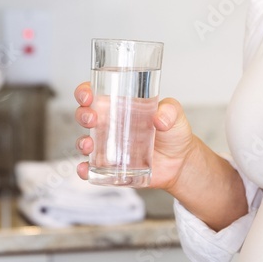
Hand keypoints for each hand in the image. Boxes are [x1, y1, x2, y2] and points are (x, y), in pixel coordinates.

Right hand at [74, 81, 199, 192]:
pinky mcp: (111, 166)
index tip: (87, 95)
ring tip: (89, 145)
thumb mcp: (175, 115)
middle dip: (82, 115)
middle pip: (85, 115)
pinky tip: (85, 169)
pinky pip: (91, 168)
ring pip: (84, 141)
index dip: (85, 92)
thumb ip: (170, 111)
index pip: (96, 94)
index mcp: (121, 106)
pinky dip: (83, 169)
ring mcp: (109, 146)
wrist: (180, 162)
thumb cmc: (174, 133)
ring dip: (81, 142)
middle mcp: (110, 124)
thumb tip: (159, 118)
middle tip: (92, 119)